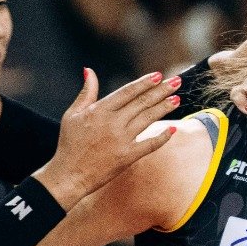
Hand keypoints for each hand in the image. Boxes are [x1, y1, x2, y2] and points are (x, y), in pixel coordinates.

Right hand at [36, 69, 180, 207]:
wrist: (69, 174)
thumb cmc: (69, 144)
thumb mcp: (72, 114)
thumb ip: (86, 92)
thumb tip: (90, 70)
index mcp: (99, 110)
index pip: (127, 92)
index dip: (145, 83)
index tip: (159, 75)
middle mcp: (112, 123)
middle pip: (142, 103)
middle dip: (161, 91)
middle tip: (177, 81)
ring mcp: (121, 140)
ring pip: (148, 119)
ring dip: (164, 108)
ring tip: (177, 99)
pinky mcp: (127, 156)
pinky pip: (149, 144)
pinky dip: (162, 137)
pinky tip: (173, 129)